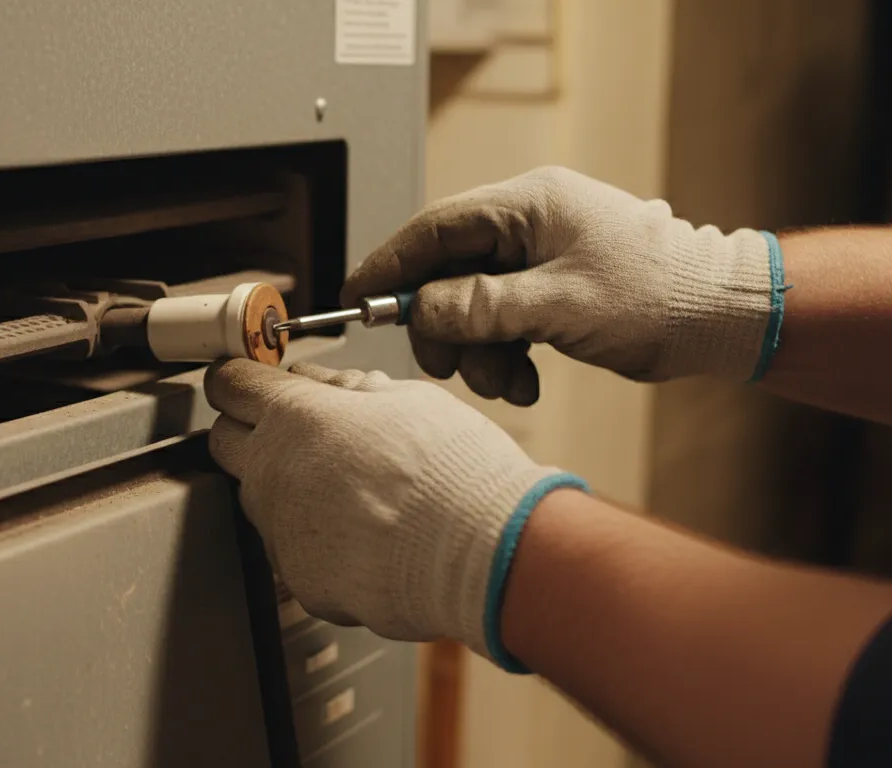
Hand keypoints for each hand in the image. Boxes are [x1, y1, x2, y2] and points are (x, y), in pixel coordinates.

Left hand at [204, 358, 585, 666]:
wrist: (481, 553)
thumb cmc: (454, 471)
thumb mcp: (409, 400)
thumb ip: (354, 392)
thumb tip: (332, 386)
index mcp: (296, 416)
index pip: (230, 384)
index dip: (238, 378)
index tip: (248, 380)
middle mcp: (273, 472)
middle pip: (226, 442)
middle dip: (250, 430)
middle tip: (298, 432)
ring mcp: (280, 531)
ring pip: (262, 500)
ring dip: (290, 489)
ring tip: (354, 492)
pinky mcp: (299, 579)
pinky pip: (295, 550)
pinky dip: (320, 543)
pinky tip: (366, 538)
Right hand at [342, 166, 783, 403]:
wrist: (723, 318)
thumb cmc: (659, 297)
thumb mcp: (560, 306)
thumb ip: (482, 306)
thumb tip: (422, 310)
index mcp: (528, 204)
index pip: (434, 229)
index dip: (390, 266)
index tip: (357, 299)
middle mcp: (528, 224)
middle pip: (447, 273)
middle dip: (444, 326)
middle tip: (449, 365)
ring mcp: (538, 257)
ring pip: (471, 305)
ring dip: (479, 352)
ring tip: (510, 382)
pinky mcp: (549, 290)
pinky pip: (500, 321)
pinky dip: (504, 356)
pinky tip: (527, 380)